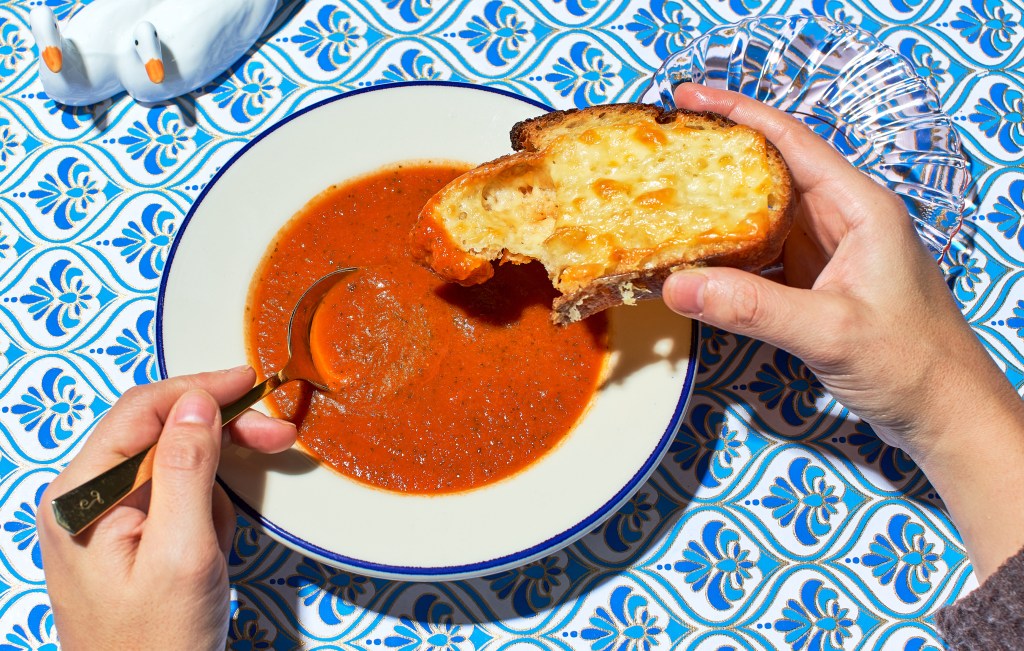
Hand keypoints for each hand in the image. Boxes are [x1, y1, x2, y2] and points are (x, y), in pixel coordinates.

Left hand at [38, 367, 296, 649]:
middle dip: (220, 434)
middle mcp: (85, 498)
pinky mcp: (127, 535)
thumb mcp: (183, 552)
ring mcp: (104, 517)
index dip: (200, 388)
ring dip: (214, 490)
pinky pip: (177, 500)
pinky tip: (210, 548)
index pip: (141, 410)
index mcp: (83, 495)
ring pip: (174, 466)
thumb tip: (195, 401)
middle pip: (160, 431)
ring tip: (219, 543)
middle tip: (279, 436)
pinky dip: (206, 514)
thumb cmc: (157, 644)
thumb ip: (187, 469)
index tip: (252, 383)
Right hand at [663, 83, 1023, 579]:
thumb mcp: (830, 331)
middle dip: (717, 161)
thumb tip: (676, 286)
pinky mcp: (816, 285)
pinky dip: (727, 258)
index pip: (791, 142)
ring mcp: (828, 253)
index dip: (738, 114)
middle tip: (661, 152)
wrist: (943, 412)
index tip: (686, 99)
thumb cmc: (910, 362)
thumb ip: (753, 309)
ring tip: (665, 203)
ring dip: (717, 214)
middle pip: (770, 174)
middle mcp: (842, 221)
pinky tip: (694, 263)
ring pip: (762, 219)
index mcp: (858, 208)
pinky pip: (762, 258)